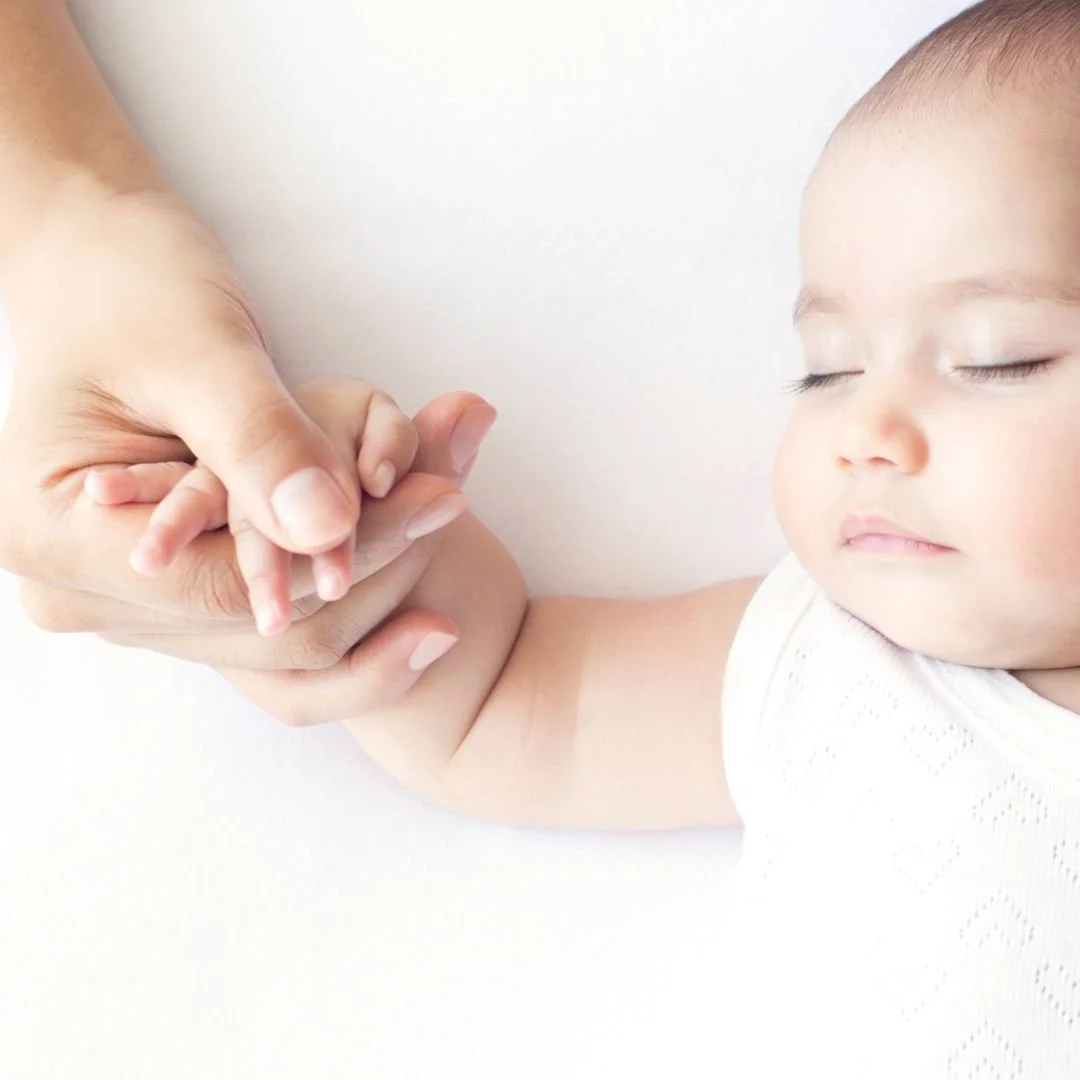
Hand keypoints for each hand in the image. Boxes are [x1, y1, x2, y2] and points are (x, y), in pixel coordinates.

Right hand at [0, 183, 486, 636]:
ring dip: (368, 575)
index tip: (442, 503)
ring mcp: (129, 600)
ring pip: (279, 634)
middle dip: (369, 568)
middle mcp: (83, 593)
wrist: (100, 266)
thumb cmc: (128, 283)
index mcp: (59, 541)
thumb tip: (329, 529)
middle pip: (261, 628)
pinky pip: (274, 612)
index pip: (229, 589)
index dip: (343, 557)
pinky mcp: (173, 587)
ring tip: (444, 505)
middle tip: (455, 497)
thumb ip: (256, 440)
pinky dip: (341, 569)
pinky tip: (404, 531)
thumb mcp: (195, 352)